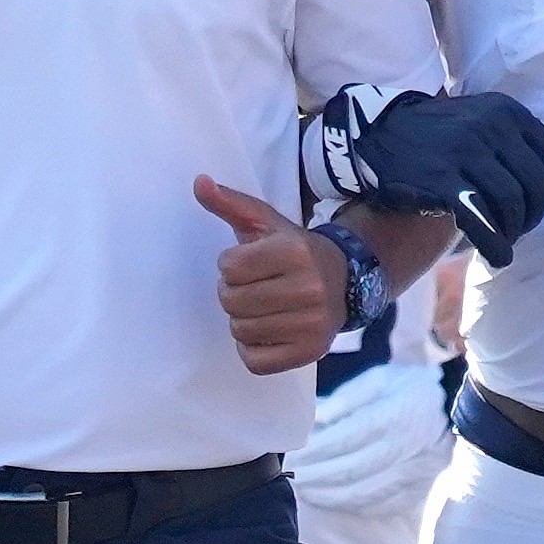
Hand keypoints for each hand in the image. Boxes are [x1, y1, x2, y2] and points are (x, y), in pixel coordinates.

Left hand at [195, 175, 346, 374]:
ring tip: (262, 306)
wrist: (345, 281)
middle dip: (233, 292)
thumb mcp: (265, 222)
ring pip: (240, 330)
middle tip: (254, 286)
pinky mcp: (309, 353)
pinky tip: (267, 330)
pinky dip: (252, 348)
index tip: (248, 263)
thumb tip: (198, 181)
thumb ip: (229, 202)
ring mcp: (312, 324)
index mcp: (295, 251)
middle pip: (231, 301)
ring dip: (241, 319)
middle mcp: (309, 289)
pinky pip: (254, 361)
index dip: (229, 265)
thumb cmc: (293, 250)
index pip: (228, 267)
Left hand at [288, 362, 452, 514]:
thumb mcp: (380, 379)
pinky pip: (384, 505)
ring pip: (367, 492)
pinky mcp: (422, 490)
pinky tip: (336, 500)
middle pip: (353, 469)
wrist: (454, 409)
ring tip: (307, 492)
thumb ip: (347, 398)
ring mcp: (418, 473)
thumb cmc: (410, 389)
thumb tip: (317, 420)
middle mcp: (408, 447)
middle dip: (318, 476)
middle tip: (293, 478)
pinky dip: (356, 505)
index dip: (318, 451)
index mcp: (396, 414)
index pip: (347, 438)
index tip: (295, 456)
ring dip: (331, 496)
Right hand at [306, 88, 543, 267]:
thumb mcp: (494, 126)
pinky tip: (497, 255)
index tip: (534, 207)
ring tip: (503, 238)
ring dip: (515, 231)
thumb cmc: (444, 137)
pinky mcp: (441, 180)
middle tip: (516, 227)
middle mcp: (490, 126)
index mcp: (508, 112)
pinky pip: (483, 220)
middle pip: (539, 186)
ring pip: (514, 204)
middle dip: (534, 215)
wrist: (377, 136)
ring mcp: (465, 151)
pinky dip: (496, 245)